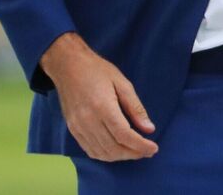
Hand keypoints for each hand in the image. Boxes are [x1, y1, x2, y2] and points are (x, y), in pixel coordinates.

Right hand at [40, 32, 157, 160]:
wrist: (68, 66)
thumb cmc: (98, 71)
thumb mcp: (122, 83)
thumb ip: (135, 108)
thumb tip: (149, 129)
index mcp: (103, 107)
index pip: (124, 135)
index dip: (140, 146)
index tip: (153, 148)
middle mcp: (88, 120)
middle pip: (113, 148)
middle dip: (133, 153)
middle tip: (147, 151)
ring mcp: (78, 127)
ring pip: (101, 152)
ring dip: (120, 156)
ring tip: (135, 152)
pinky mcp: (72, 129)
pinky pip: (89, 150)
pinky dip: (105, 155)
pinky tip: (116, 151)